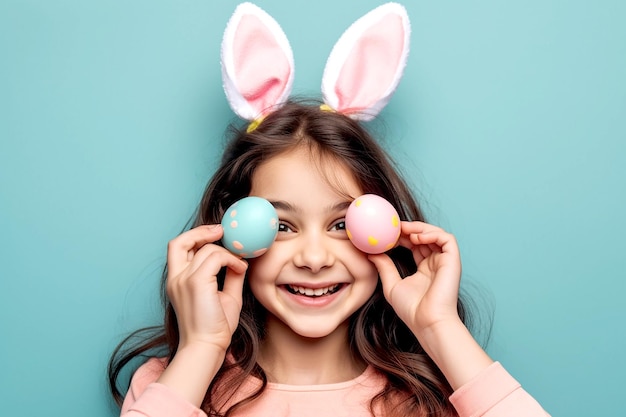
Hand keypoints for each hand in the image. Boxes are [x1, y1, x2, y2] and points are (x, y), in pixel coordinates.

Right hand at [166, 224, 247, 352]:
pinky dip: (231, 259)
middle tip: (222, 232)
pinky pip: (216, 257)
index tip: (217, 236)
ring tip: (239, 264)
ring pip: (207, 249)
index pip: (178, 248)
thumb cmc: (214, 327)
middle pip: (179, 242)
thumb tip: (240, 260)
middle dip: (201, 231)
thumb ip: (230, 275)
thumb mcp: (225, 295)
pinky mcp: (196, 282)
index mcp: (177, 281)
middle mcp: (176, 278)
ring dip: (227, 252)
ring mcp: (183, 279)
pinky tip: (240, 269)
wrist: (206, 347)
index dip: (196, 237)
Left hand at [368, 221, 461, 337]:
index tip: (387, 232)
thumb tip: (371, 253)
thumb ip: (384, 267)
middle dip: (409, 229)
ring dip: (420, 228)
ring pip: (436, 234)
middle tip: (393, 226)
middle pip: (425, 237)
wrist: (427, 322)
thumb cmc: (412, 310)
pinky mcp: (453, 261)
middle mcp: (436, 263)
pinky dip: (433, 233)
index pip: (415, 245)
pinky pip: (447, 239)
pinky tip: (417, 237)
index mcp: (424, 269)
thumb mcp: (391, 285)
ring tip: (404, 230)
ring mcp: (445, 261)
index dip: (403, 236)